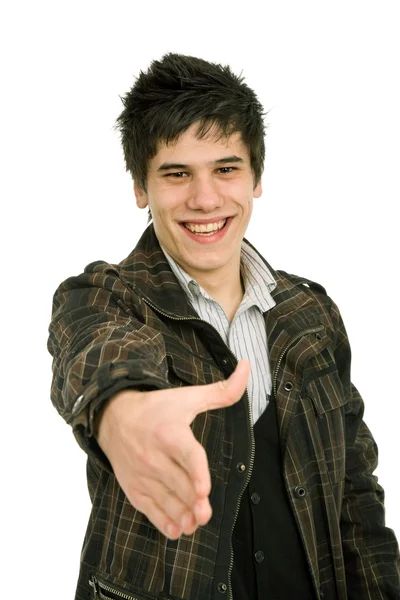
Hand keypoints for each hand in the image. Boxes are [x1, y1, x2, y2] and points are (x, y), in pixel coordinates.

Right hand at [96, 359, 249, 538]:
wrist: (113, 417)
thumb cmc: (157, 407)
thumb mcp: (188, 396)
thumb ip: (222, 391)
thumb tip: (247, 368)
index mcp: (170, 432)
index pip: (186, 454)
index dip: (195, 472)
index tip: (203, 489)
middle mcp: (154, 455)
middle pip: (178, 483)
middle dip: (192, 501)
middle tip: (205, 513)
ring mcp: (142, 474)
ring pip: (165, 500)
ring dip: (182, 514)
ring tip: (196, 522)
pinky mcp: (134, 488)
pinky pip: (149, 510)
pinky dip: (164, 522)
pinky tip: (178, 529)